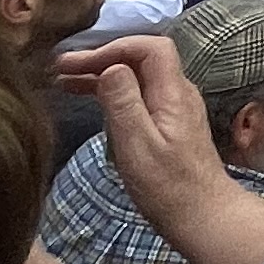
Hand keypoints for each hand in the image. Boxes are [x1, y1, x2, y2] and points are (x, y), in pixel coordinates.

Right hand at [58, 31, 237, 229]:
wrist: (202, 216)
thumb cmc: (166, 186)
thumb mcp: (137, 144)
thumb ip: (123, 103)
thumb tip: (110, 66)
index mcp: (173, 93)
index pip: (151, 48)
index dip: (114, 47)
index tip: (80, 62)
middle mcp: (178, 93)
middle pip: (141, 60)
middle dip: (102, 59)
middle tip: (61, 69)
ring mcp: (174, 109)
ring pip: (138, 78)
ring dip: (103, 76)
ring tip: (64, 82)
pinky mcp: (168, 125)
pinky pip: (139, 96)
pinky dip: (113, 94)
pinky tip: (90, 101)